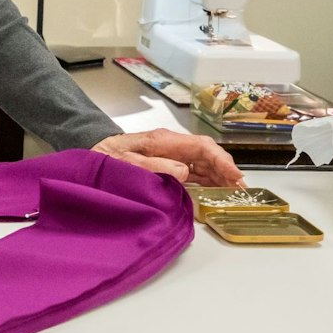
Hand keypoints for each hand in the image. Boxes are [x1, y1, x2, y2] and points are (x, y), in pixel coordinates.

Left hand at [90, 128, 244, 186]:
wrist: (91, 153)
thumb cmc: (106, 157)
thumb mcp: (129, 163)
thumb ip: (157, 167)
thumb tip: (185, 172)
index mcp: (164, 141)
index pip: (202, 146)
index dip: (221, 161)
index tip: (235, 176)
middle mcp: (171, 146)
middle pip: (206, 155)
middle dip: (225, 170)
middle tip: (241, 189)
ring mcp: (169, 155)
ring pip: (202, 163)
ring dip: (219, 176)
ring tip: (234, 191)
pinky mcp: (165, 165)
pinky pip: (192, 171)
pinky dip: (206, 180)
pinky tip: (215, 190)